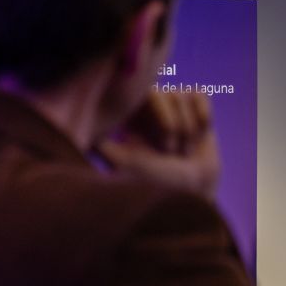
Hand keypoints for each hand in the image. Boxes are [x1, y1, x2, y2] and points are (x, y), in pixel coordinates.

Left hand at [95, 90, 219, 198]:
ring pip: (181, 97)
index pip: (135, 94)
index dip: (152, 117)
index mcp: (126, 116)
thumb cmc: (156, 181)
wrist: (193, 192)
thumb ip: (100, 142)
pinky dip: (202, 117)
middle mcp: (146, 107)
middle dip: (171, 127)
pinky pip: (199, 96)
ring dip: (187, 130)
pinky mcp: (194, 106)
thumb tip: (82, 126)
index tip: (158, 144)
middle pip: (162, 95)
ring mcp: (170, 105)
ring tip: (183, 150)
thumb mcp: (123, 162)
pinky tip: (200, 134)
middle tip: (169, 152)